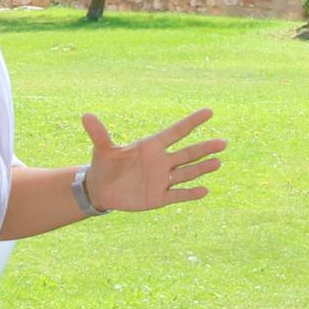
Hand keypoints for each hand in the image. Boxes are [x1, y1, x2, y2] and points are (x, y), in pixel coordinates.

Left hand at [81, 107, 226, 211]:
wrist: (102, 190)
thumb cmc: (105, 165)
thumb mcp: (103, 150)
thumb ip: (99, 134)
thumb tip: (85, 115)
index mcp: (151, 146)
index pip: (175, 132)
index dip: (191, 122)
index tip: (209, 112)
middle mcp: (161, 161)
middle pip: (187, 153)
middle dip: (205, 149)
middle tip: (223, 143)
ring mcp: (162, 179)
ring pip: (186, 173)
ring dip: (202, 169)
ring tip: (218, 162)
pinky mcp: (159, 197)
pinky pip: (178, 194)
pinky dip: (190, 193)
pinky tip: (204, 190)